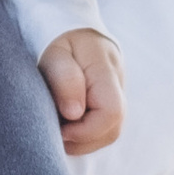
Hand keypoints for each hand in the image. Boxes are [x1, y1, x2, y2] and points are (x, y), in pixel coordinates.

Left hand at [40, 25, 124, 155]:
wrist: (77, 33)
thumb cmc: (63, 44)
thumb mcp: (55, 54)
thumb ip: (65, 80)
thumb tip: (74, 113)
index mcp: (106, 73)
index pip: (111, 113)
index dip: (85, 131)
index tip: (60, 128)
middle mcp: (118, 89)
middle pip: (112, 131)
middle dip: (81, 140)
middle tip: (55, 129)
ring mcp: (118, 99)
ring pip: (108, 135)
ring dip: (81, 140)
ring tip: (59, 127)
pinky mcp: (110, 107)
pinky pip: (102, 131)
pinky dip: (83, 136)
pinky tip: (66, 126)